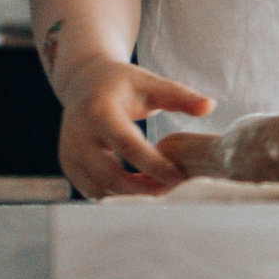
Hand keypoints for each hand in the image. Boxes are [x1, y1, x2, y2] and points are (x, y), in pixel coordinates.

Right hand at [56, 56, 212, 198]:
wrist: (84, 82)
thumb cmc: (124, 84)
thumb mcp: (151, 83)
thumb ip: (180, 96)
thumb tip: (210, 105)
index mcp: (99, 111)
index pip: (128, 146)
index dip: (154, 165)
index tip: (178, 178)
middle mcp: (77, 134)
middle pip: (110, 173)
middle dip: (142, 188)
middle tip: (172, 192)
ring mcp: (68, 152)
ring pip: (100, 188)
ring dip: (130, 196)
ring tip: (159, 192)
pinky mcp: (68, 166)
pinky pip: (91, 190)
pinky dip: (116, 196)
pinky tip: (140, 191)